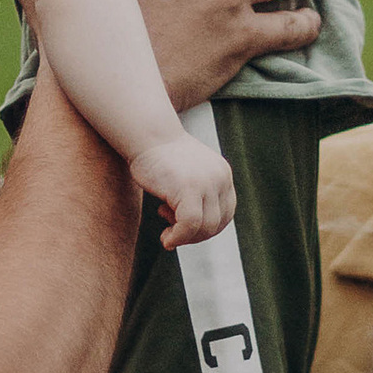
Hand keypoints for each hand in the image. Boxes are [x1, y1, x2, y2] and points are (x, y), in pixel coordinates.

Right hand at [133, 131, 235, 248]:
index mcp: (223, 174)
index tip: (185, 229)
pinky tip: (166, 238)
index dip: (206, 228)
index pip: (226, 214)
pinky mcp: (189, 188)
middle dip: (195, 236)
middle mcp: (220, 178)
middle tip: (173, 231)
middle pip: (217, 224)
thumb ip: (199, 194)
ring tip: (167, 232)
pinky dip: (178, 237)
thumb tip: (197, 230)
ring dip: (185, 238)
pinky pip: (190, 225)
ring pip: (205, 228)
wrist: (147, 134)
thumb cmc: (160, 157)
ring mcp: (206, 183)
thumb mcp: (189, 174)